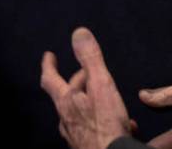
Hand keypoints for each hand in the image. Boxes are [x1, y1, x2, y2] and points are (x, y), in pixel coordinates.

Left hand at [41, 27, 133, 148]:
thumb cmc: (106, 126)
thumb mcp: (101, 86)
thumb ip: (91, 60)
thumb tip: (78, 33)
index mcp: (66, 102)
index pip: (50, 79)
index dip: (49, 65)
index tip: (49, 56)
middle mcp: (66, 120)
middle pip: (67, 96)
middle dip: (78, 82)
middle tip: (90, 74)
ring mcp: (75, 136)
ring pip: (79, 113)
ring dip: (91, 102)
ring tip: (107, 99)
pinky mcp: (87, 146)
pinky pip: (92, 129)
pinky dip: (102, 121)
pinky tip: (121, 124)